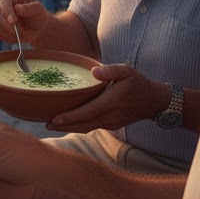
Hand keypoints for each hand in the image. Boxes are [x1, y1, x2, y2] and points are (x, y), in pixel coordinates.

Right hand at [0, 0, 50, 43]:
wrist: (35, 26)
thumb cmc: (37, 14)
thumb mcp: (38, 9)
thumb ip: (29, 8)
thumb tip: (17, 8)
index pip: (3, 2)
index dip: (7, 12)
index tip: (13, 21)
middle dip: (6, 25)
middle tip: (17, 32)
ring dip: (9, 33)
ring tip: (21, 34)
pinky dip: (8, 37)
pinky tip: (17, 36)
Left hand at [47, 64, 163, 132]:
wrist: (155, 101)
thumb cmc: (138, 84)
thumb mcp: (126, 71)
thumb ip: (110, 70)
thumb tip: (94, 71)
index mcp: (111, 102)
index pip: (87, 112)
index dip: (70, 117)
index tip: (54, 119)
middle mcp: (110, 116)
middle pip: (83, 125)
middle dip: (63, 126)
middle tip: (45, 124)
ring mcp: (111, 123)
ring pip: (87, 128)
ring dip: (70, 128)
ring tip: (52, 125)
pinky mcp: (112, 125)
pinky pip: (93, 127)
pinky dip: (80, 126)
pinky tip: (69, 122)